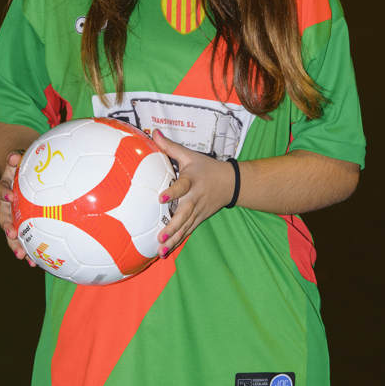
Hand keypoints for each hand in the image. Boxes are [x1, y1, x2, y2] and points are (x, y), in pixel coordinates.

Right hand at [0, 150, 36, 265]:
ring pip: (11, 232)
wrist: (24, 176)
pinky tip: (36, 263)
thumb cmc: (26, 168)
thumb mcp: (21, 161)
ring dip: (15, 245)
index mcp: (6, 188)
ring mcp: (13, 217)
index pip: (1, 191)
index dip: (4, 193)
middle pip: (3, 217)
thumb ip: (16, 158)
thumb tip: (13, 156)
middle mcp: (7, 205)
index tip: (10, 196)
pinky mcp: (22, 226)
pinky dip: (29, 251)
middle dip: (7, 227)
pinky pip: (24, 239)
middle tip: (12, 235)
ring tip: (23, 257)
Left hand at [152, 130, 235, 256]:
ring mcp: (198, 212)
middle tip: (160, 237)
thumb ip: (170, 147)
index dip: (172, 192)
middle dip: (172, 227)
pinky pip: (187, 232)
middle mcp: (195, 199)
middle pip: (184, 214)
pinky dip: (177, 242)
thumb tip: (154, 132)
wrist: (231, 183)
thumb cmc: (207, 168)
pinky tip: (165, 252)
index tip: (161, 198)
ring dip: (173, 240)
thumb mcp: (190, 155)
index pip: (181, 187)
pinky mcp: (199, 219)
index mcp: (192, 181)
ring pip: (185, 227)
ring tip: (160, 251)